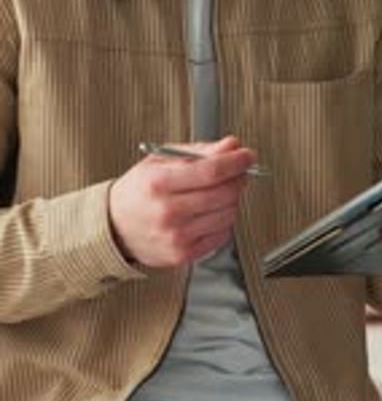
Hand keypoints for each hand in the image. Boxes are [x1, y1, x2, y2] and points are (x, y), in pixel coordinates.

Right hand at [108, 135, 254, 267]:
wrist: (115, 226)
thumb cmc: (140, 191)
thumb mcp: (162, 161)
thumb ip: (200, 152)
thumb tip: (231, 146)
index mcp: (159, 183)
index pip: (211, 170)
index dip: (236, 161)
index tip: (247, 155)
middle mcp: (167, 212)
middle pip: (223, 193)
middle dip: (239, 178)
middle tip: (239, 171)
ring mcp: (176, 236)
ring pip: (227, 214)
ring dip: (233, 199)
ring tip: (221, 191)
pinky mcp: (183, 255)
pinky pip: (222, 235)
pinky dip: (224, 220)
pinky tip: (212, 212)